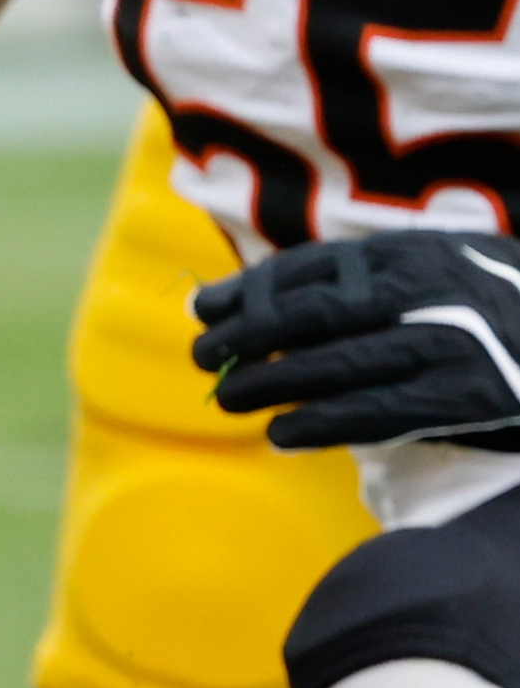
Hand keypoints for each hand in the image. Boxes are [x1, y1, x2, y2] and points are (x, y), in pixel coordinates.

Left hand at [197, 231, 519, 448]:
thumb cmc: (485, 300)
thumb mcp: (431, 264)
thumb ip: (356, 275)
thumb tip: (248, 294)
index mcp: (408, 253)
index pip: (308, 268)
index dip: (246, 292)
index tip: (203, 311)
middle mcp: (425, 291)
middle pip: (312, 315)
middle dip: (246, 338)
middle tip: (202, 359)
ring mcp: (448, 343)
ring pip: (337, 365)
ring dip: (271, 384)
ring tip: (230, 400)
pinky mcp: (467, 396)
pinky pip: (377, 412)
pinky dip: (321, 424)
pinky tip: (282, 435)